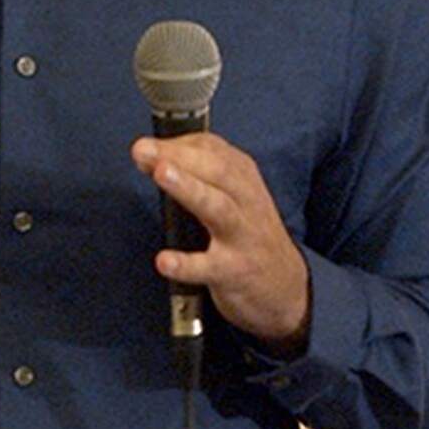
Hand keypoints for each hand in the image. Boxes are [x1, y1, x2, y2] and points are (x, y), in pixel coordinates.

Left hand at [132, 133, 309, 352]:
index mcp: (242, 177)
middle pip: (217, 171)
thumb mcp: (232, 193)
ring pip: (218, 208)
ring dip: (189, 189)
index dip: (176, 144)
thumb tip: (147, 156)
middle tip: (144, 150)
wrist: (284, 284)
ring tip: (161, 174)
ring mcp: (242, 236)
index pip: (212, 149)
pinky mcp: (235, 271)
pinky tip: (164, 260)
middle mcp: (246, 201)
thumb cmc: (247, 229)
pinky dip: (187, 264)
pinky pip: (210, 267)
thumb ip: (193, 172)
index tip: (145, 146)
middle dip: (179, 157)